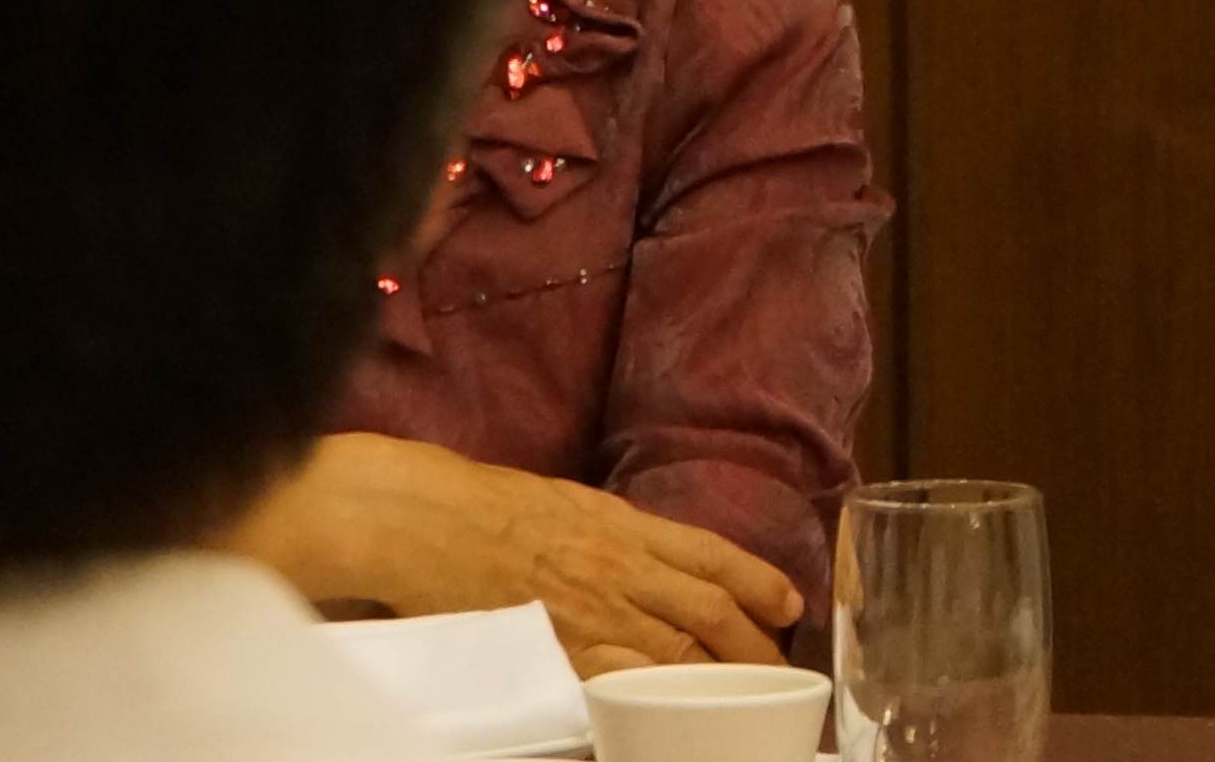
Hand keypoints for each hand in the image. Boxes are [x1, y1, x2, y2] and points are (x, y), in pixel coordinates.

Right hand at [234, 431, 803, 666]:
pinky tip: (677, 710)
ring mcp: (591, 612)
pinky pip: (623, 681)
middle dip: (754, 645)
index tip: (789, 604)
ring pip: (678, 652)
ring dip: (719, 676)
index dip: (760, 582)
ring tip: (746, 696)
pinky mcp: (558, 650)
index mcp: (625, 524)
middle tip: (779, 666)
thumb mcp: (570, 504)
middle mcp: (620, 567)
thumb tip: (659, 563)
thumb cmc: (487, 507)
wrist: (425, 521)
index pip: (714, 555)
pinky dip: (657, 696)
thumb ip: (619, 534)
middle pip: (709, 614)